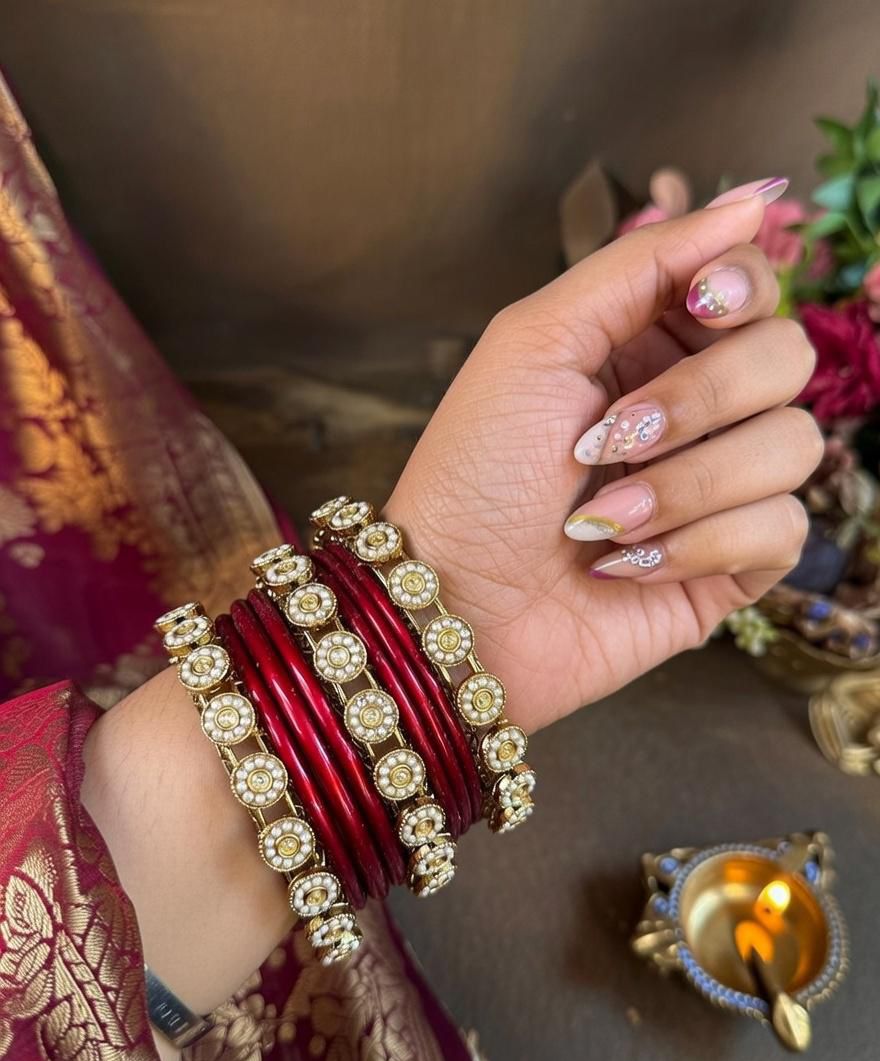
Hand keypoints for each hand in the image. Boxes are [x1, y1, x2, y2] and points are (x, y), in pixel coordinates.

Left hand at [386, 183, 820, 731]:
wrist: (453, 601)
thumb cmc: (475, 471)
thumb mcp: (536, 340)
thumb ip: (640, 264)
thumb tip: (754, 200)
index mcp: (647, 346)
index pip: (751, 287)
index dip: (742, 288)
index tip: (700, 305)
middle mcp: (694, 411)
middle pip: (786, 359)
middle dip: (699, 401)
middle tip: (611, 439)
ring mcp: (716, 489)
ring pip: (794, 447)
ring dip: (687, 485)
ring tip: (601, 520)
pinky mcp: (730, 565)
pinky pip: (781, 529)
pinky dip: (699, 544)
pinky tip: (627, 565)